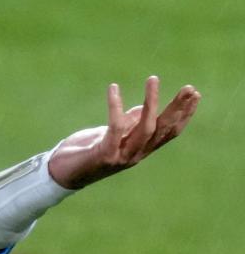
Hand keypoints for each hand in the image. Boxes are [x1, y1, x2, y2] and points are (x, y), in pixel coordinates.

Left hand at [48, 76, 200, 188]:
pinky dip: (115, 106)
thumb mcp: (108, 135)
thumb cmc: (84, 152)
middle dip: (177, 108)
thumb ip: (127, 125)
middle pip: (162, 130)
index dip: (183, 115)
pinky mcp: (104, 154)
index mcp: (139, 150)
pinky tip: (113, 88)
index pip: (168, 133)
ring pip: (144, 128)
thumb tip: (142, 109)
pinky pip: (114, 127)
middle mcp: (134, 155)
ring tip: (153, 79)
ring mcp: (121, 157)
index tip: (195, 95)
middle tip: (189, 88)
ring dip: (151, 102)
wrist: (59, 173)